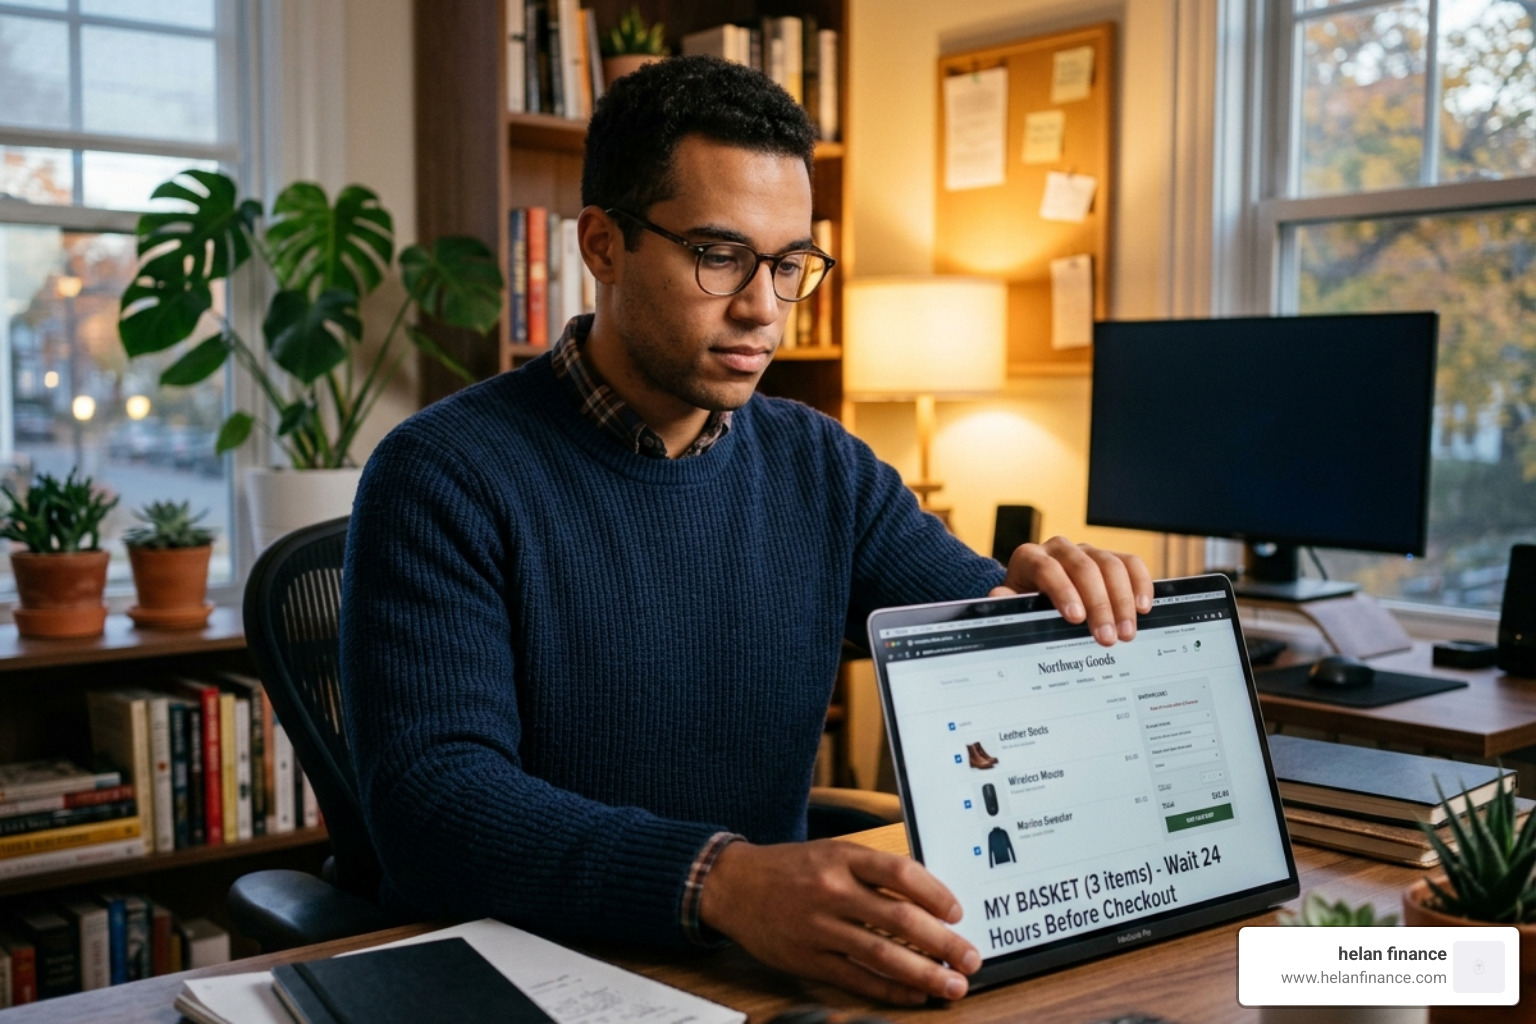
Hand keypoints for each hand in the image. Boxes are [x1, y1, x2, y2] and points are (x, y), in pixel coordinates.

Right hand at [699, 839, 980, 1004]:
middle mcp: (833, 890)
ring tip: (952, 985)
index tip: (958, 913)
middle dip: (943, 943)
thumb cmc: (790, 868)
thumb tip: (927, 900)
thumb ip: (872, 871)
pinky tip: (914, 994)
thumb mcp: (832, 852)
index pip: (901, 873)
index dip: (936, 894)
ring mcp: (819, 927)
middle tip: (970, 958)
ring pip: (882, 953)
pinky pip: (857, 978)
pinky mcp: (808, 958)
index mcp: (842, 857)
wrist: (734, 885)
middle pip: (900, 918)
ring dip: (924, 973)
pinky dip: (890, 990)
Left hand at [990, 535, 1152, 645]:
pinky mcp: (1109, 558)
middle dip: (1099, 604)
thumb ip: (1005, 604)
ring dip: (1122, 600)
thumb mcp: (1012, 607)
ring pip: (1110, 564)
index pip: (1047, 568)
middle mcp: (1059, 549)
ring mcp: (1086, 551)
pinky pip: (1130, 563)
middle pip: (1084, 568)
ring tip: (1127, 631)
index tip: (1077, 618)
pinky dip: (1140, 583)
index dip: (1063, 592)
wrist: (1036, 593)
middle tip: (1107, 637)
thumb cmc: (1025, 604)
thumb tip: (997, 599)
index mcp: (1030, 557)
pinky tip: (1144, 607)